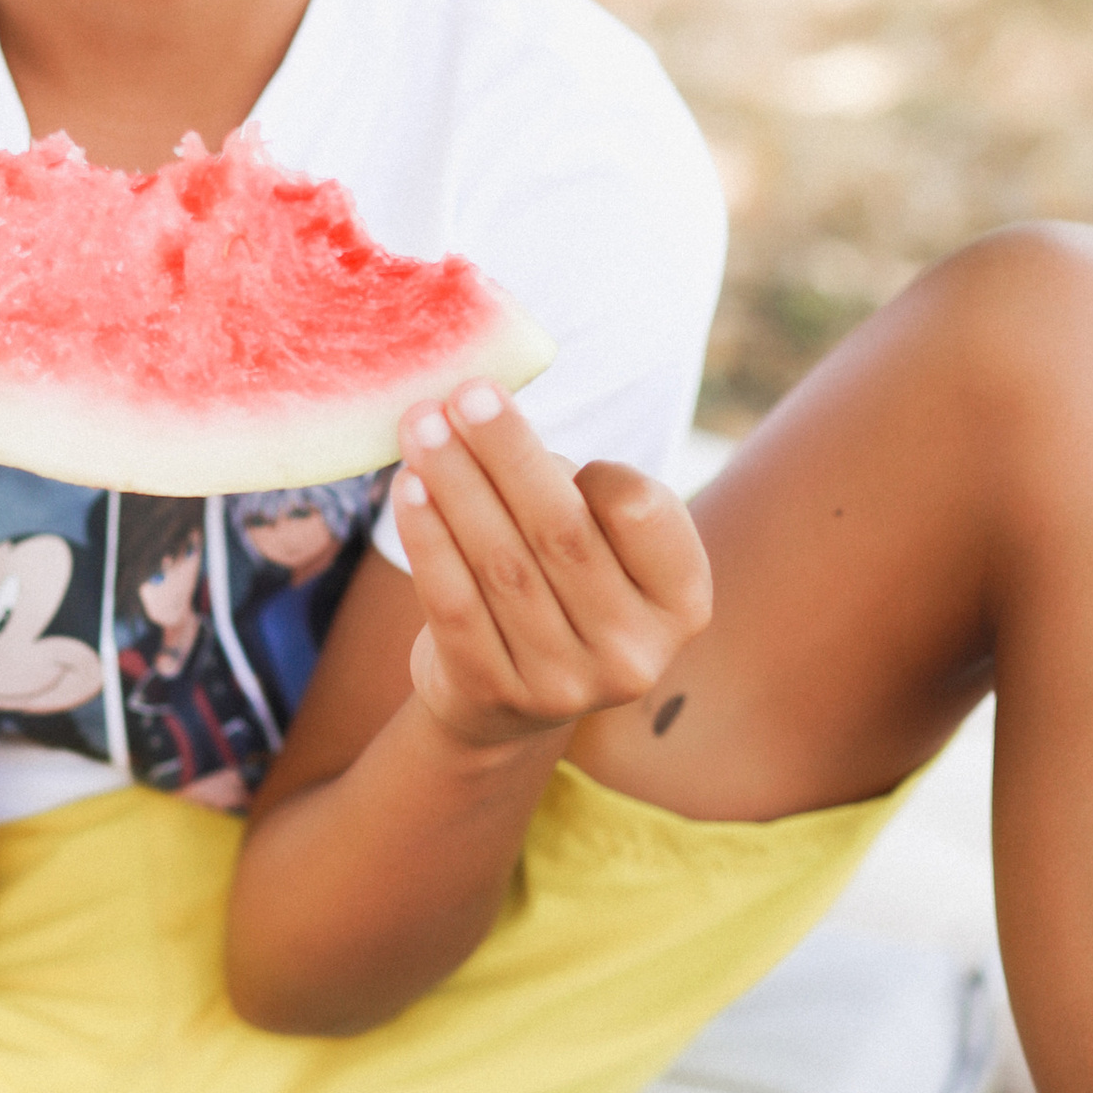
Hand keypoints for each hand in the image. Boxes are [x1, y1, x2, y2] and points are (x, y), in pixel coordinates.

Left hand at [393, 385, 710, 749]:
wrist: (505, 701)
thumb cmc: (562, 590)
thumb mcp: (603, 550)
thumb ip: (579, 496)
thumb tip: (493, 417)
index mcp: (682, 602)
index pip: (643, 513)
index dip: (594, 467)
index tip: (555, 443)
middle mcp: (633, 652)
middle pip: (563, 532)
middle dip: (509, 452)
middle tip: (467, 391)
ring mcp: (564, 684)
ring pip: (503, 563)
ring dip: (457, 483)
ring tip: (424, 424)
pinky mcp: (492, 693)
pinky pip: (453, 602)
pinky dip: (429, 538)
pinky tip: (409, 487)